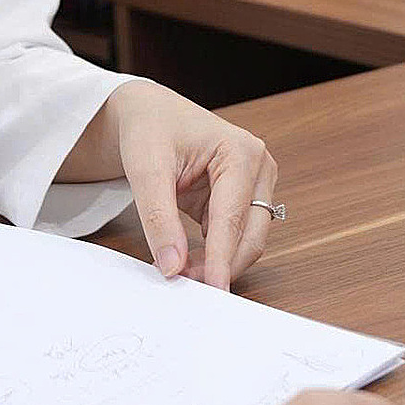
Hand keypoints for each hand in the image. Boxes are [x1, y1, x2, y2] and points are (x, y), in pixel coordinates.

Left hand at [59, 79, 277, 288]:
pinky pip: (234, 236)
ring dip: (217, 261)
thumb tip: (173, 267)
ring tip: (178, 270)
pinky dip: (213, 253)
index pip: (233, 219)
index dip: (221, 258)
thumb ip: (159, 219)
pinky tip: (187, 259)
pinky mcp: (243, 199)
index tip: (214, 290)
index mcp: (241, 152)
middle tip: (183, 284)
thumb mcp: (145, 170)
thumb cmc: (150, 129)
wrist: (150, 113)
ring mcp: (255, 184)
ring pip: (246, 240)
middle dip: (220, 264)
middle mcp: (258, 167)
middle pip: (251, 235)